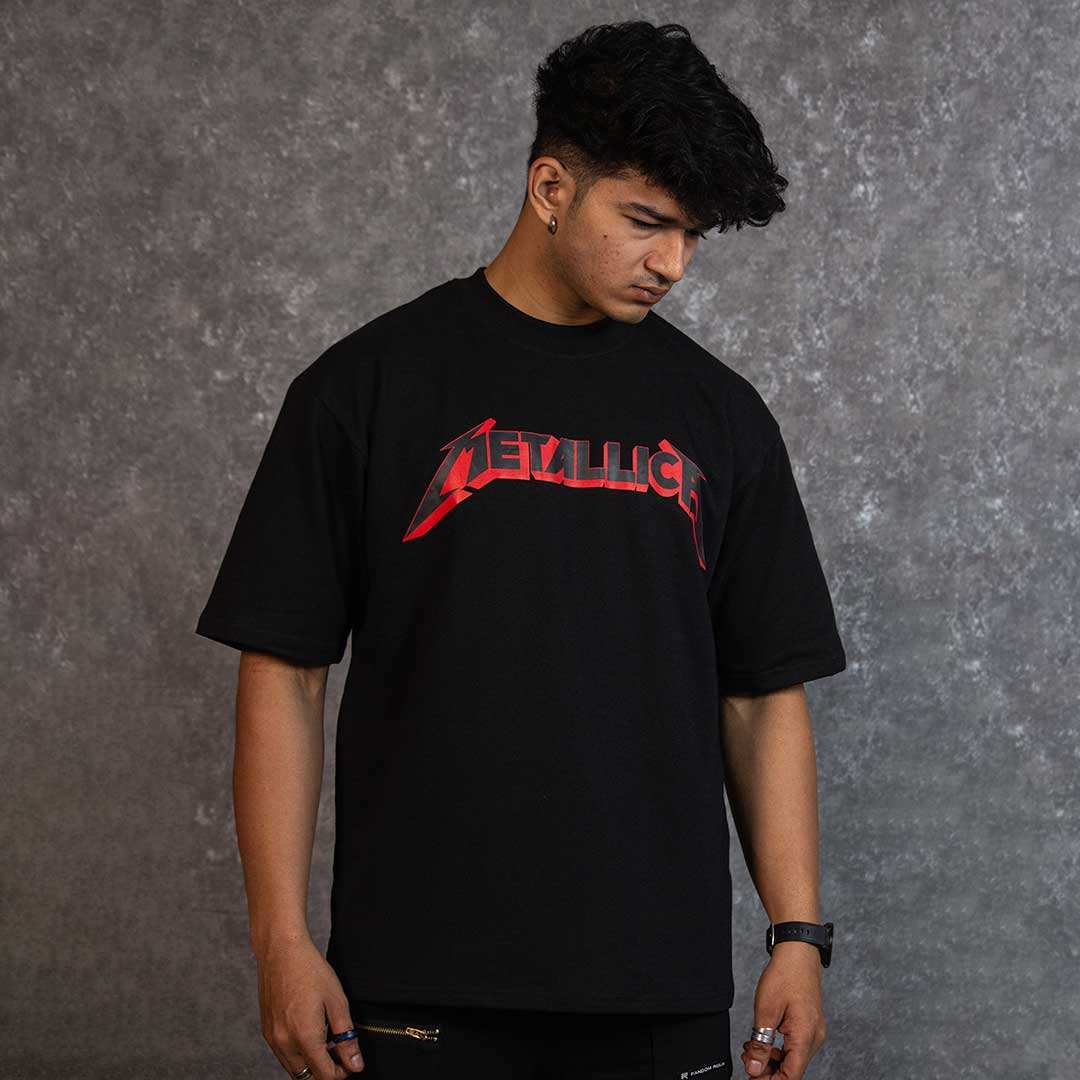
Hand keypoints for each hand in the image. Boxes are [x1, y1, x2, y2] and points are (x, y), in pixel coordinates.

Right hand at [255, 935, 364, 1076]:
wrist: (281, 950)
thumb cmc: (310, 969)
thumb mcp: (337, 1001)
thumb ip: (346, 1037)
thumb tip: (355, 1064)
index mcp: (305, 1037)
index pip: (324, 1076)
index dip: (341, 1073)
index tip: (349, 1062)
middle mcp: (284, 1043)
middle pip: (306, 1077)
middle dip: (324, 1070)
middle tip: (338, 1051)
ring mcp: (272, 1038)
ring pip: (293, 1068)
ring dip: (310, 1063)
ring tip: (325, 1039)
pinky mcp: (266, 1031)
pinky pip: (282, 1054)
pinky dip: (297, 1052)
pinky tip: (309, 1032)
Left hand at [739, 942, 825, 1077]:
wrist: (798, 952)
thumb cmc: (785, 975)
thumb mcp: (765, 1011)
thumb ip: (760, 1044)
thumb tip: (754, 1069)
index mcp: (805, 1037)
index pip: (791, 1076)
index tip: (753, 1077)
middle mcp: (814, 1038)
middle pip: (792, 1069)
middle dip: (768, 1070)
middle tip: (748, 1061)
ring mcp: (813, 1031)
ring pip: (793, 1058)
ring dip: (772, 1060)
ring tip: (752, 1049)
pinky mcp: (809, 1024)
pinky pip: (795, 1045)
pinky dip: (779, 1048)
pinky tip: (763, 1041)